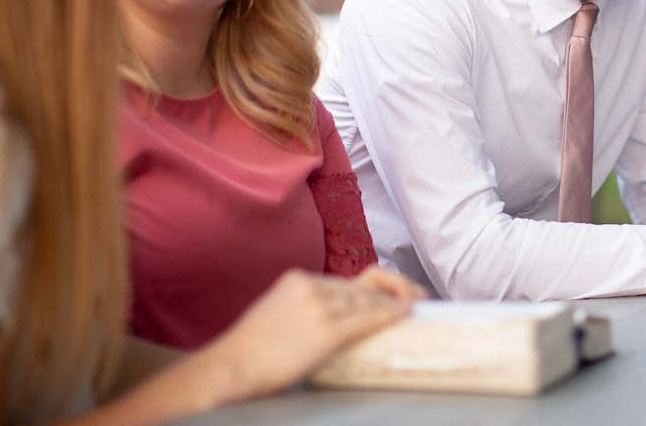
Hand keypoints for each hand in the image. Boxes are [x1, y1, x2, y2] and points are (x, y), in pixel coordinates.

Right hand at [197, 265, 424, 404]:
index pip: (346, 281)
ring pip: (367, 301)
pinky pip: (365, 320)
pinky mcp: (324, 330)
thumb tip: (332, 317)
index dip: (375, 286)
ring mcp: (318, 306)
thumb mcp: (276, 313)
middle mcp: (310, 286)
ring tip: (415, 306)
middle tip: (416, 297)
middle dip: (392, 291)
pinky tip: (404, 315)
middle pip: (361, 287)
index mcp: (298, 280)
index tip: (394, 291)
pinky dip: (388, 315)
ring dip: (394, 304)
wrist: (229, 367)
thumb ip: (303, 308)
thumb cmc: (249, 351)